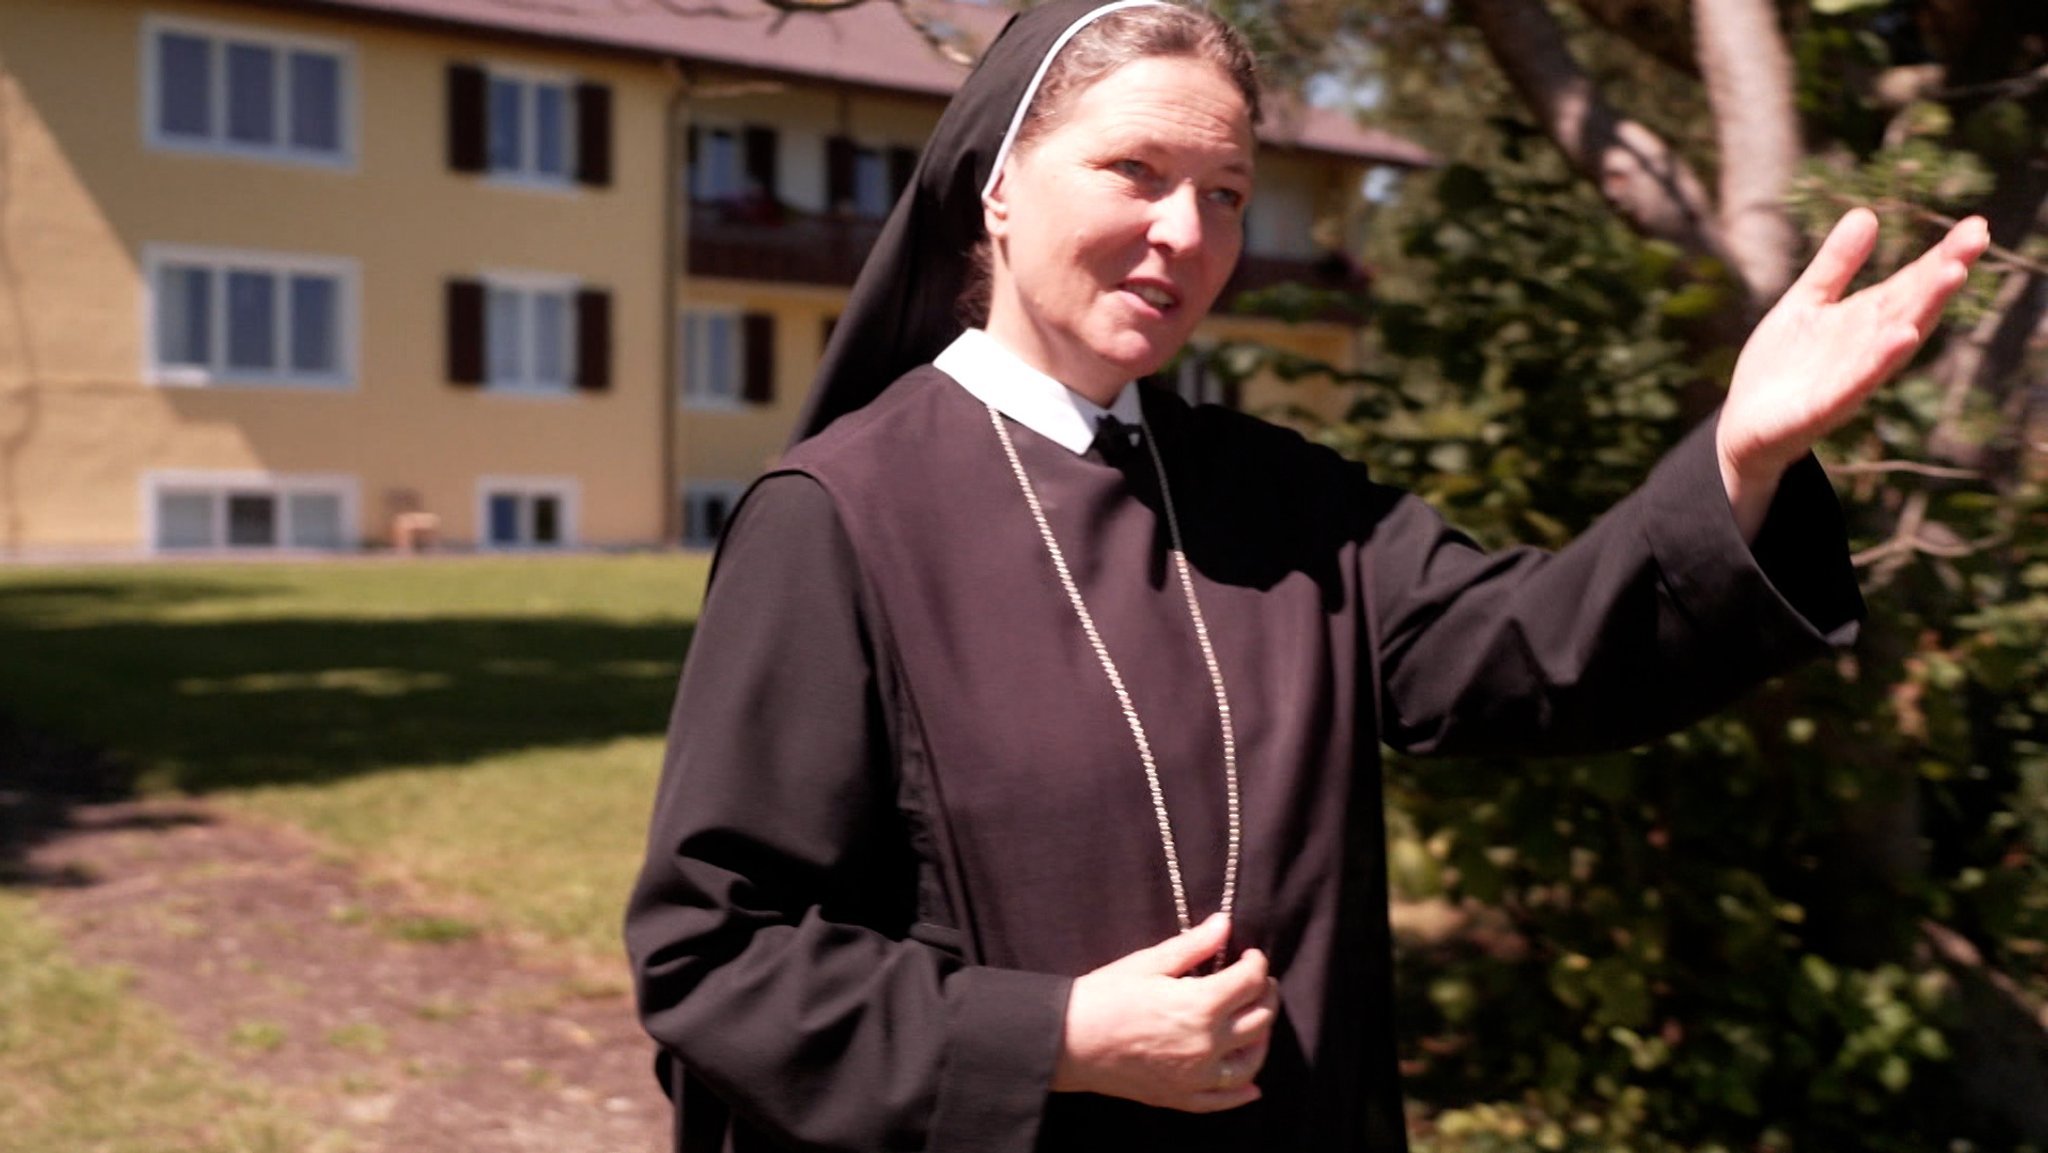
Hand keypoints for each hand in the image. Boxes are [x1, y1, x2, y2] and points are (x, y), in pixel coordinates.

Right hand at [1052, 913, 1280, 1112]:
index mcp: (1200, 1005)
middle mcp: (1207, 1044)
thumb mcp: (1148, 963)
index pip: (1249, 982)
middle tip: (1261, 983)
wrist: (1068, 1041)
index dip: (1257, 964)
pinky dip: (1243, 1092)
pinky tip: (1252, 1085)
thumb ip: (1193, 946)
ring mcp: (1196, 1076)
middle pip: (1260, 1020)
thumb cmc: (1104, 996)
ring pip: (1251, 1062)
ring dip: (1263, 1039)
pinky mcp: (1181, 1096)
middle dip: (1266, 995)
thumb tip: (1225, 923)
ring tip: (1257, 1022)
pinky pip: (1224, 1100)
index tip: (1251, 956)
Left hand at [1717, 209, 1988, 537]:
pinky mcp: (1823, 408)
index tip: (1976, 226)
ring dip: (1922, 310)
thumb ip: (1836, 265)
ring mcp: (1849, 379)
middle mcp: (1866, 348)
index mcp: (1864, 320)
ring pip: (1892, 342)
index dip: (1941, 256)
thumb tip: (1867, 213)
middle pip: (1910, 307)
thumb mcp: (1806, 302)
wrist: (1745, 424)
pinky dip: (1879, 360)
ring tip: (1950, 276)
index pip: (1909, 284)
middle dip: (1940, 277)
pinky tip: (1903, 336)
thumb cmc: (1783, 365)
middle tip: (1973, 242)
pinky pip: (1855, 382)